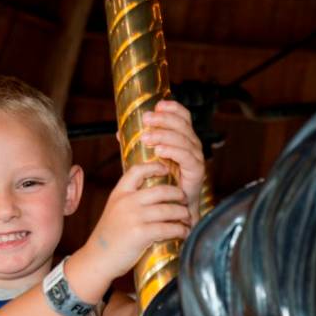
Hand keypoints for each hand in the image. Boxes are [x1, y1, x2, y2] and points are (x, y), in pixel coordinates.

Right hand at [72, 161, 193, 294]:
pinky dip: (180, 230)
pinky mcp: (141, 234)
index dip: (154, 166)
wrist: (97, 259)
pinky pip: (168, 228)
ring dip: (183, 214)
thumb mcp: (114, 212)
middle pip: (161, 190)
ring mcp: (134, 217)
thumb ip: (129, 202)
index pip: (137, 171)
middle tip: (185, 199)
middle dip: (178, 194)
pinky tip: (184, 233)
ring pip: (168, 210)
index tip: (166, 169)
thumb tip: (151, 198)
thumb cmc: (108, 239)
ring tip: (188, 218)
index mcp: (119, 194)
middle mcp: (127, 202)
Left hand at [140, 100, 205, 222]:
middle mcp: (192, 145)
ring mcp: (196, 158)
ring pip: (183, 139)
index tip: (157, 105)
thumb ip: (138, 146)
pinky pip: (186, 157)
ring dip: (164, 135)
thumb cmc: (162, 183)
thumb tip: (118, 133)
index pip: (183, 117)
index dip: (173, 108)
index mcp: (183, 139)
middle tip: (146, 119)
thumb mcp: (148, 160)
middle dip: (163, 119)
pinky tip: (159, 151)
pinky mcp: (197, 171)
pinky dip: (172, 151)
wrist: (176, 209)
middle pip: (182, 125)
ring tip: (147, 137)